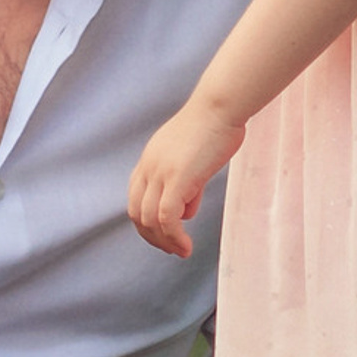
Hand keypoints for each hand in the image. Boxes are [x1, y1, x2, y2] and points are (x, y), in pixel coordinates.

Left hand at [127, 95, 244, 257]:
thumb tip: (187, 209)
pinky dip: (174, 237)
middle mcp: (148, 167)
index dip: (146, 222)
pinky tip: (186, 246)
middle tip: (172, 249)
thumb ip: (188, 184)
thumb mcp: (194, 158)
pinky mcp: (177, 178)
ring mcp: (160, 173)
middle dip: (152, 237)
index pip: (135, 198)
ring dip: (164, 241)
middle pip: (136, 213)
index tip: (165, 235)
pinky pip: (167, 218)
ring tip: (182, 250)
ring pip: (150, 220)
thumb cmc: (215, 126)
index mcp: (149, 160)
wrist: (220, 105)